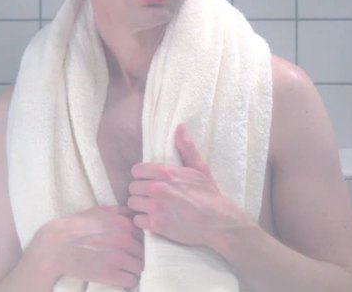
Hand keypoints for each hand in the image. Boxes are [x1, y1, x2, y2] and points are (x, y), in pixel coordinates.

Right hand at [28, 205, 143, 287]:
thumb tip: (135, 214)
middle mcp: (125, 240)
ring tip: (124, 270)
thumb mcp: (99, 211)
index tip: (133, 247)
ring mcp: (119, 258)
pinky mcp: (111, 275)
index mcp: (125, 223)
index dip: (140, 242)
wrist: (55, 246)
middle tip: (128, 260)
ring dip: (134, 270)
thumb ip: (120, 211)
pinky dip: (128, 281)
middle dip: (138, 256)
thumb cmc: (76, 227)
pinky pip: (131, 280)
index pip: (145, 236)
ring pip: (140, 268)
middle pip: (145, 252)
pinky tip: (120, 278)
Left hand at [127, 124, 250, 249]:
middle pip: (133, 188)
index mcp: (166, 172)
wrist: (218, 223)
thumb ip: (186, 147)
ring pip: (133, 203)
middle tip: (151, 195)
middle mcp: (158, 188)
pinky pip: (137, 220)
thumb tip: (179, 126)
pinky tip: (154, 219)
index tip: (149, 181)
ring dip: (141, 206)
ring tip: (152, 207)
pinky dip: (144, 221)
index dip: (142, 176)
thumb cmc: (209, 194)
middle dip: (140, 191)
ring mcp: (156, 207)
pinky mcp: (156, 225)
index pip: (136, 170)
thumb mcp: (200, 167)